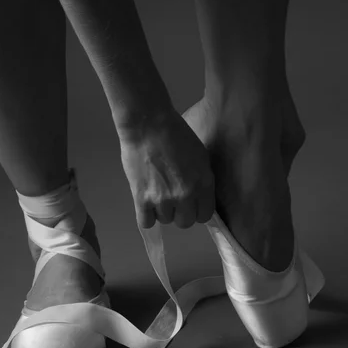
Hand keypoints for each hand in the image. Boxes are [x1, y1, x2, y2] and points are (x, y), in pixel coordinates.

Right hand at [118, 108, 214, 228]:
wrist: (147, 124)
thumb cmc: (176, 134)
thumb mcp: (200, 156)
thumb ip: (202, 180)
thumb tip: (198, 197)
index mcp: (204, 183)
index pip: (205, 216)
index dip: (197, 210)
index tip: (190, 202)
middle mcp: (186, 196)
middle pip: (185, 222)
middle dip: (180, 212)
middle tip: (172, 196)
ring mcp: (163, 199)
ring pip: (165, 221)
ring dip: (162, 210)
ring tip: (156, 190)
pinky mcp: (142, 199)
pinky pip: (146, 222)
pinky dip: (147, 215)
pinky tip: (146, 203)